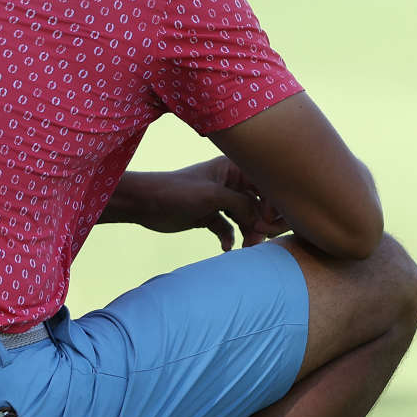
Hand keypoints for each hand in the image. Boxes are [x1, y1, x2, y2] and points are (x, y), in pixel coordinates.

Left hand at [111, 159, 288, 250]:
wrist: (145, 204)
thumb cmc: (177, 191)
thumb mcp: (213, 196)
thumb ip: (242, 204)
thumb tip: (263, 221)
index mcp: (233, 169)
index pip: (265, 183)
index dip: (272, 202)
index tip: (267, 221)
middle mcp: (230, 183)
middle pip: (258, 203)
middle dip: (260, 222)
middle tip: (257, 240)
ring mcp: (220, 200)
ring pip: (245, 218)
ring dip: (248, 233)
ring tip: (245, 247)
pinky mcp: (209, 216)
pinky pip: (228, 228)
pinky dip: (230, 238)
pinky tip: (226, 247)